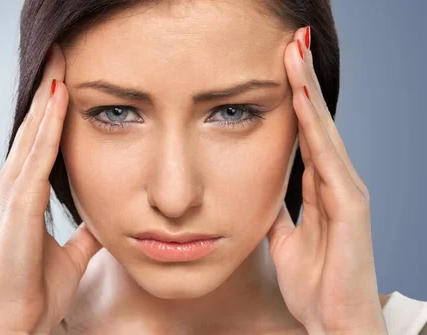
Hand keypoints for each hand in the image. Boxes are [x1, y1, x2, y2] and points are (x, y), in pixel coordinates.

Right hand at [0, 43, 101, 334]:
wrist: (17, 322)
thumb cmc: (35, 288)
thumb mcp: (70, 254)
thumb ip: (82, 233)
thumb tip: (101, 222)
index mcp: (23, 196)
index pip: (40, 143)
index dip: (53, 110)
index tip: (67, 79)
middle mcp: (12, 187)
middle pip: (33, 129)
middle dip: (48, 91)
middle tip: (61, 54)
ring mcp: (10, 194)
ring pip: (33, 135)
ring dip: (48, 97)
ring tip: (60, 63)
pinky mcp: (16, 207)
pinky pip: (36, 158)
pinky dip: (47, 127)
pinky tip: (58, 101)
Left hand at [266, 27, 386, 333]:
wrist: (333, 322)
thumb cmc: (314, 283)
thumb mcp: (284, 240)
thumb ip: (278, 213)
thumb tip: (255, 193)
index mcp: (320, 189)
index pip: (303, 135)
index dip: (292, 101)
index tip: (277, 68)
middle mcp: (336, 183)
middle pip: (316, 123)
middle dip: (302, 82)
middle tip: (291, 42)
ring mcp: (347, 192)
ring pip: (324, 131)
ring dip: (308, 91)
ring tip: (294, 53)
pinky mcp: (351, 206)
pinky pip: (328, 158)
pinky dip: (315, 125)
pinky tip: (302, 98)